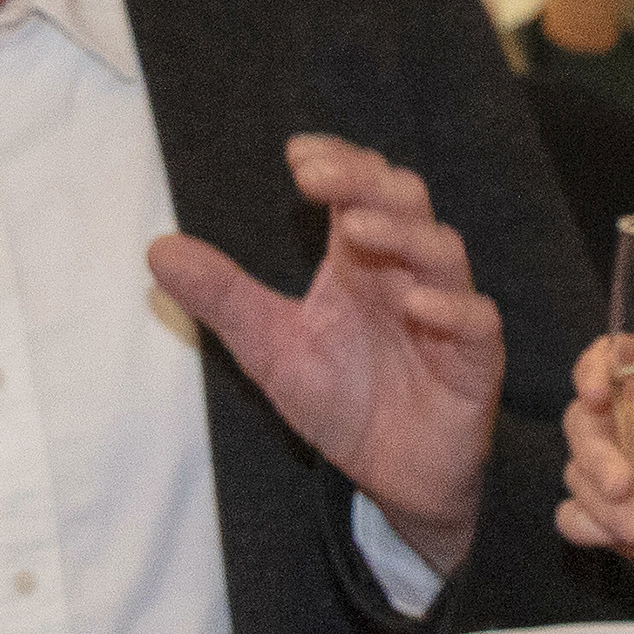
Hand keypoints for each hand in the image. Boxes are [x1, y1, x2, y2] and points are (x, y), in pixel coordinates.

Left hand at [152, 133, 506, 576]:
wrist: (395, 480)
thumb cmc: (343, 401)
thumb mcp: (269, 348)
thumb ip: (223, 297)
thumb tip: (157, 248)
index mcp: (360, 261)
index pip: (358, 188)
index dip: (337, 162)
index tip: (297, 153)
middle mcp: (406, 273)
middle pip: (403, 202)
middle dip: (366, 181)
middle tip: (318, 175)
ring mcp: (446, 312)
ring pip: (442, 251)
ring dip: (403, 234)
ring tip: (357, 227)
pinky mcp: (475, 361)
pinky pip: (476, 322)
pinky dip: (451, 307)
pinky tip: (416, 302)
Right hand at [557, 332, 633, 592]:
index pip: (617, 360)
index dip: (595, 368)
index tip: (597, 393)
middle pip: (583, 422)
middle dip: (594, 454)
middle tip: (622, 486)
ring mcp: (628, 475)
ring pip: (577, 473)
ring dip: (596, 500)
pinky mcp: (622, 521)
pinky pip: (577, 519)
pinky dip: (587, 527)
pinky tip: (626, 537)